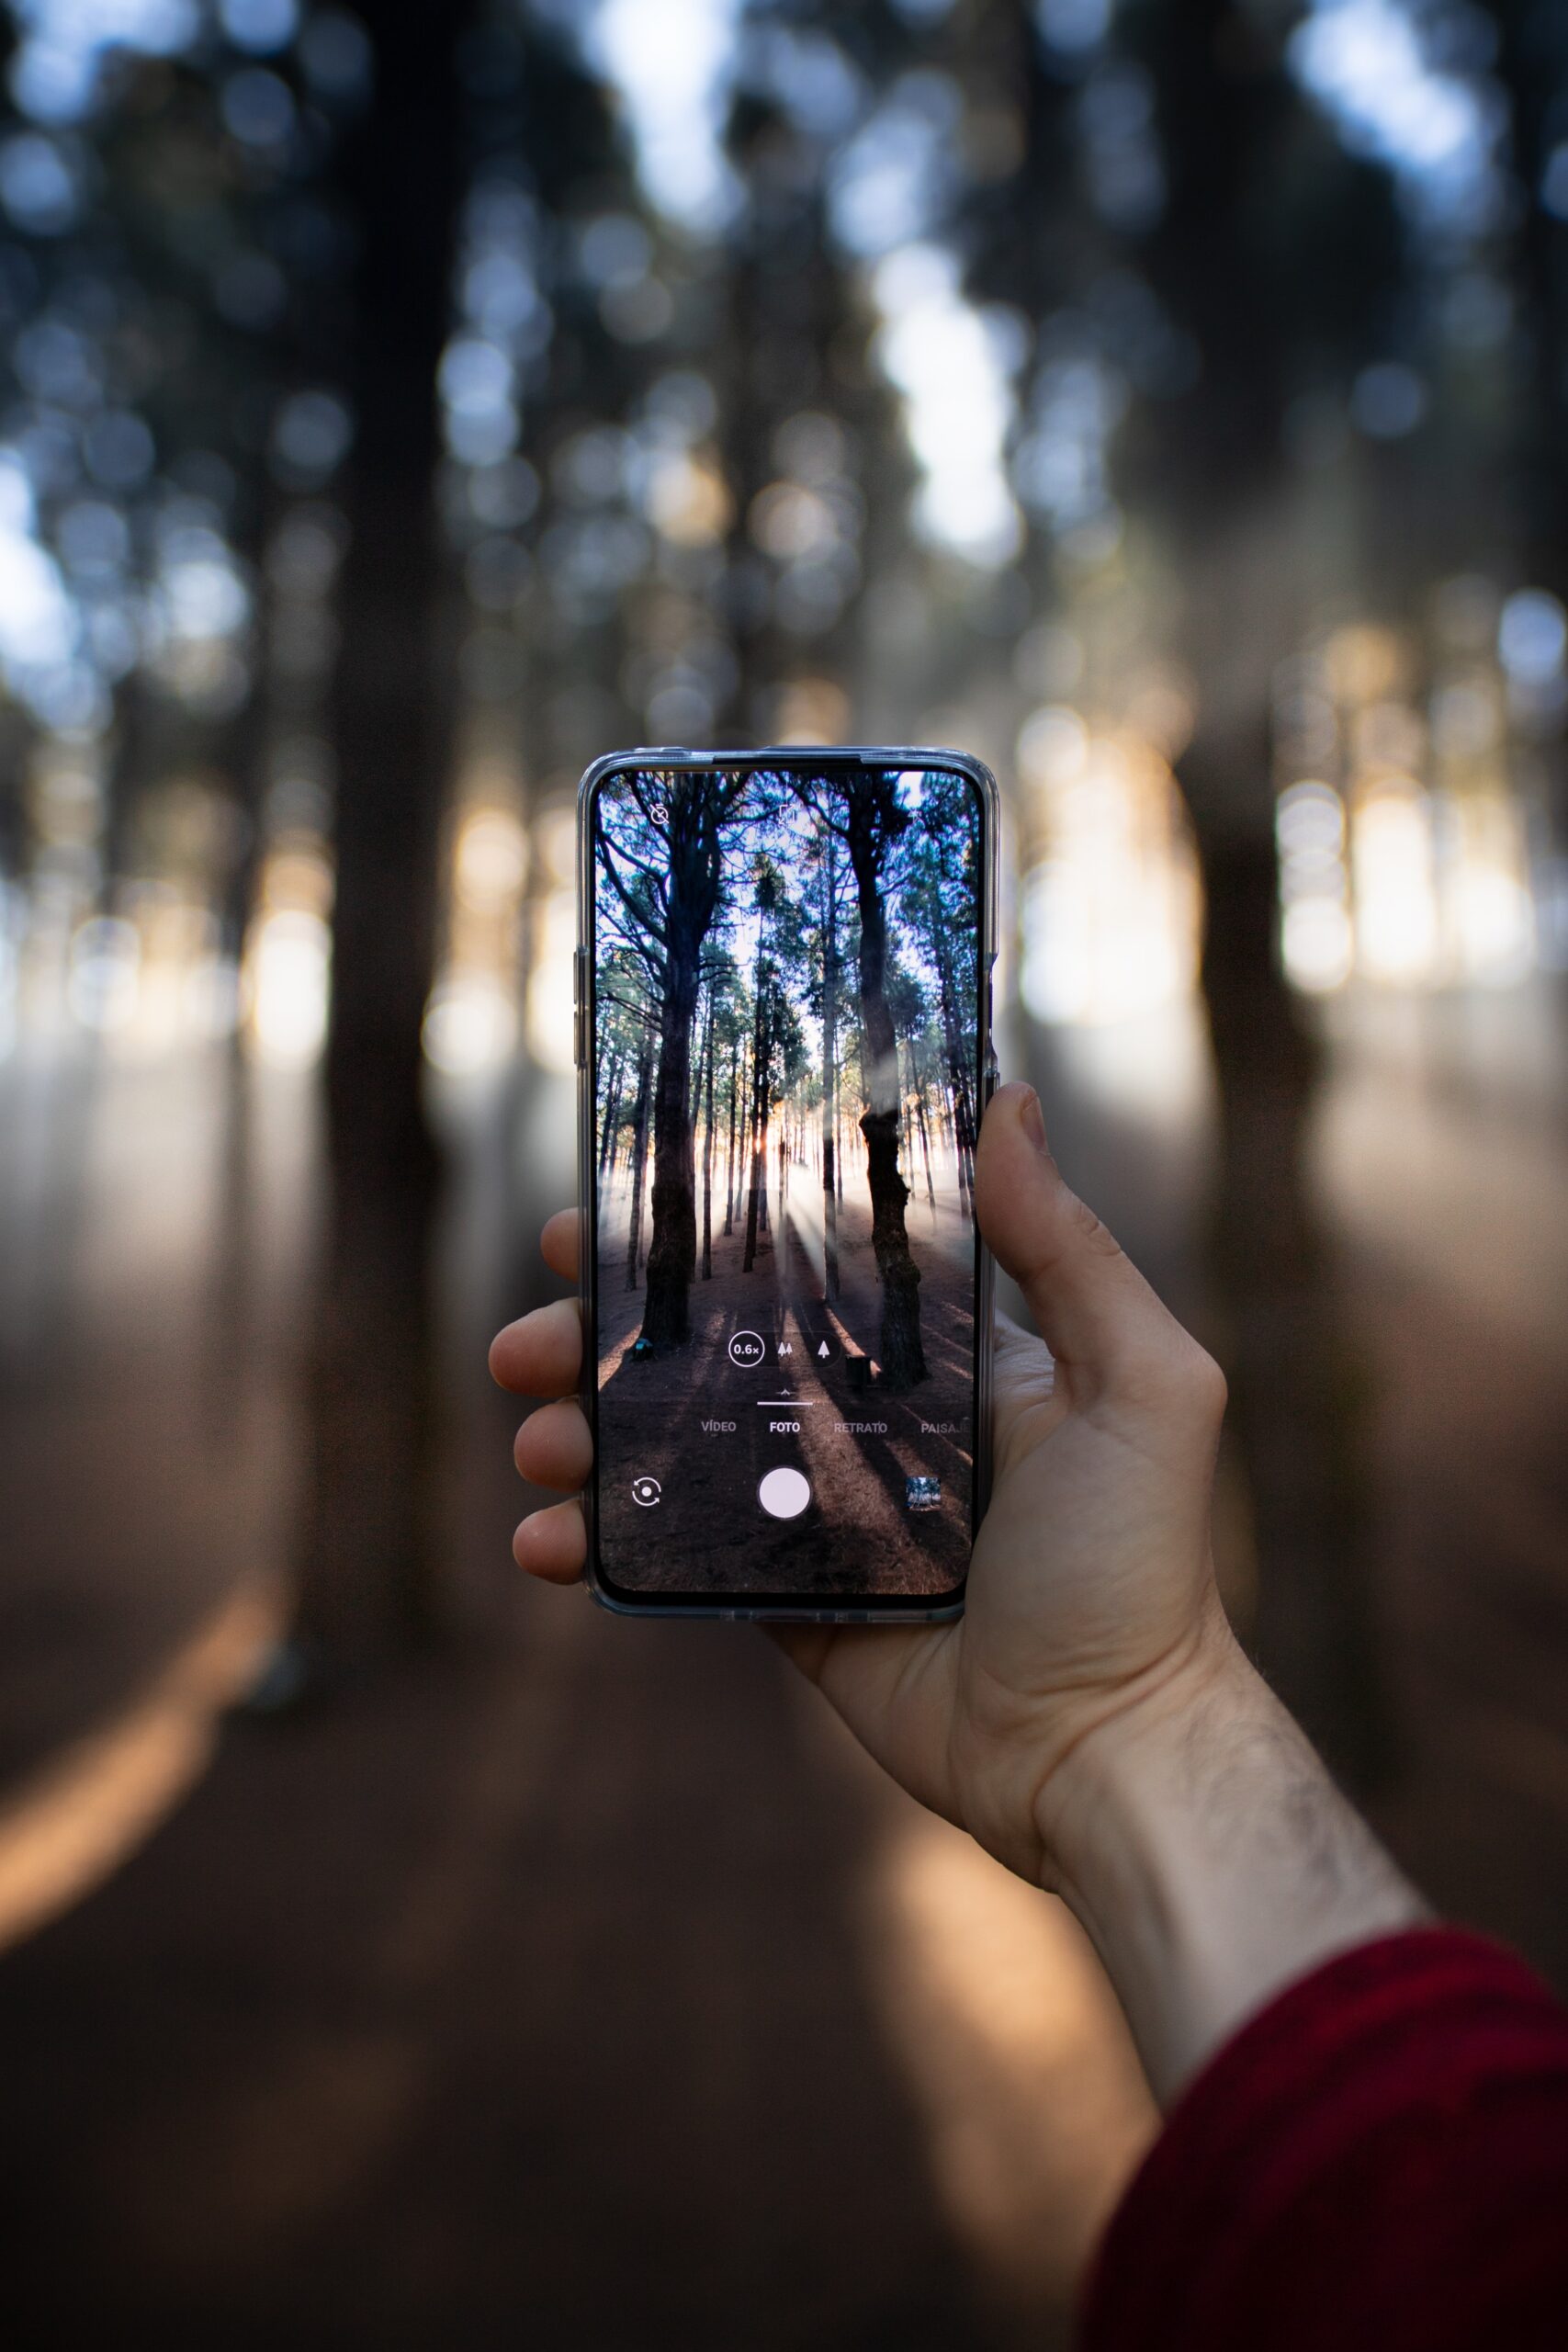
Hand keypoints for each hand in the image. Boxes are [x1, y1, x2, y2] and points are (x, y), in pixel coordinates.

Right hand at [490, 1082, 1233, 1887]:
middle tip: (529, 1337)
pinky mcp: (784, 1604)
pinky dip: (595, 1546)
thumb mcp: (1143, 1386)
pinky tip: (545, 1541)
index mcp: (938, 1356)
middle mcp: (867, 1420)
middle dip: (604, 1336)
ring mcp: (816, 1514)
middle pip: (707, 1350)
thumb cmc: (1137, 1565)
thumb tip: (1010, 1099)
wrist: (1105, 1752)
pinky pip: (670, 1560)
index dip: (704, 1232)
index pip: (801, 1265)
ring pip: (668, 1450)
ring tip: (534, 1437)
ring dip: (582, 1432)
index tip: (611, 1204)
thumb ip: (1072, 1252)